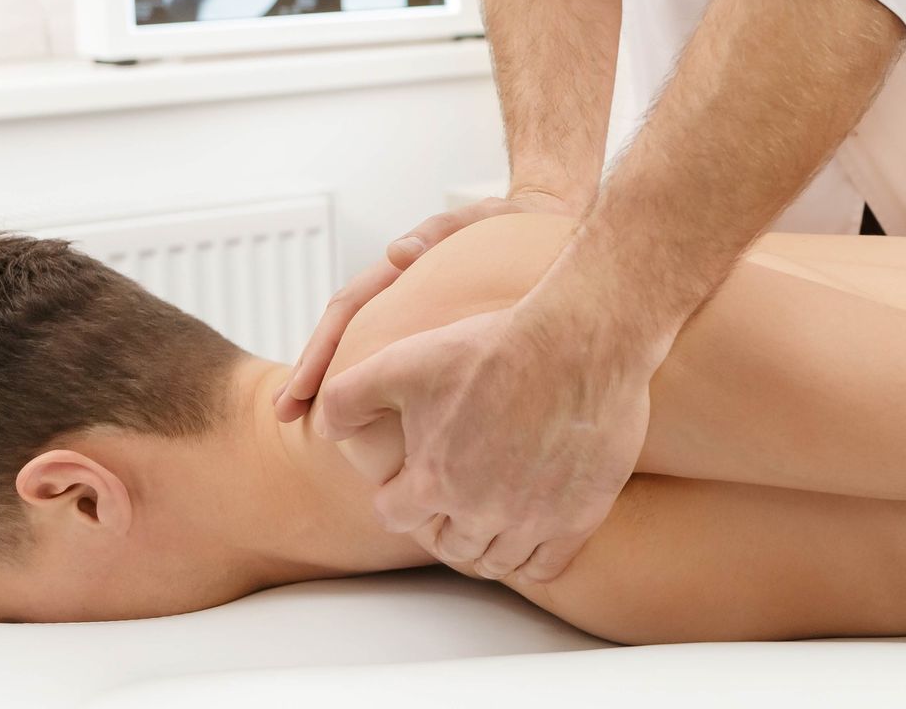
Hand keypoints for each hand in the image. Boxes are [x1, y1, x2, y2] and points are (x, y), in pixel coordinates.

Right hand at [274, 189, 575, 422]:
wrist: (550, 224)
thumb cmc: (510, 222)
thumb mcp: (479, 218)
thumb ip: (440, 231)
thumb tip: (398, 253)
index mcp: (401, 272)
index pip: (349, 308)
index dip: (320, 347)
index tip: (298, 389)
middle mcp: (401, 294)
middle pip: (347, 335)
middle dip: (314, 374)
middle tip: (287, 414)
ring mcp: (420, 314)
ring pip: (372, 352)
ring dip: (342, 385)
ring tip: (318, 428)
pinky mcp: (447, 333)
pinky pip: (410, 364)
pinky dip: (388, 390)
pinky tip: (378, 426)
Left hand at [312, 276, 662, 583]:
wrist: (581, 340)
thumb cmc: (496, 347)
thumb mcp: (405, 361)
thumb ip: (350, 397)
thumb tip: (324, 428)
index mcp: (433, 482)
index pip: (397, 515)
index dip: (402, 493)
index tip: (418, 475)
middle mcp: (480, 512)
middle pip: (450, 545)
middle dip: (446, 521)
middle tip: (460, 491)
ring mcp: (533, 519)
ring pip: (497, 560)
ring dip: (488, 542)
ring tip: (493, 510)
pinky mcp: (579, 516)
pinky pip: (547, 565)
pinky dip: (534, 554)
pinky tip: (533, 524)